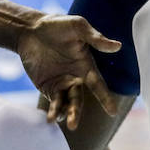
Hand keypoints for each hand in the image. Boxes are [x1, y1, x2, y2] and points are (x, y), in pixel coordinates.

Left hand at [17, 15, 120, 129]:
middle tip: (73, 124)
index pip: (98, 84)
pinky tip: (50, 117)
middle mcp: (75, 78)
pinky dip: (52, 111)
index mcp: (86, 65)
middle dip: (76, 113)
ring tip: (60, 119)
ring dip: (64, 114)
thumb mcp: (78, 27)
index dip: (105, 98)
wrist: (31, 29)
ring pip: (66, 104)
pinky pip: (52, 102)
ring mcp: (61, 84)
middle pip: (78, 100)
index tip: (112, 112)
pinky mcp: (47, 87)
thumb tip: (118, 46)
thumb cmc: (58, 25)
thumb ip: (96, 39)